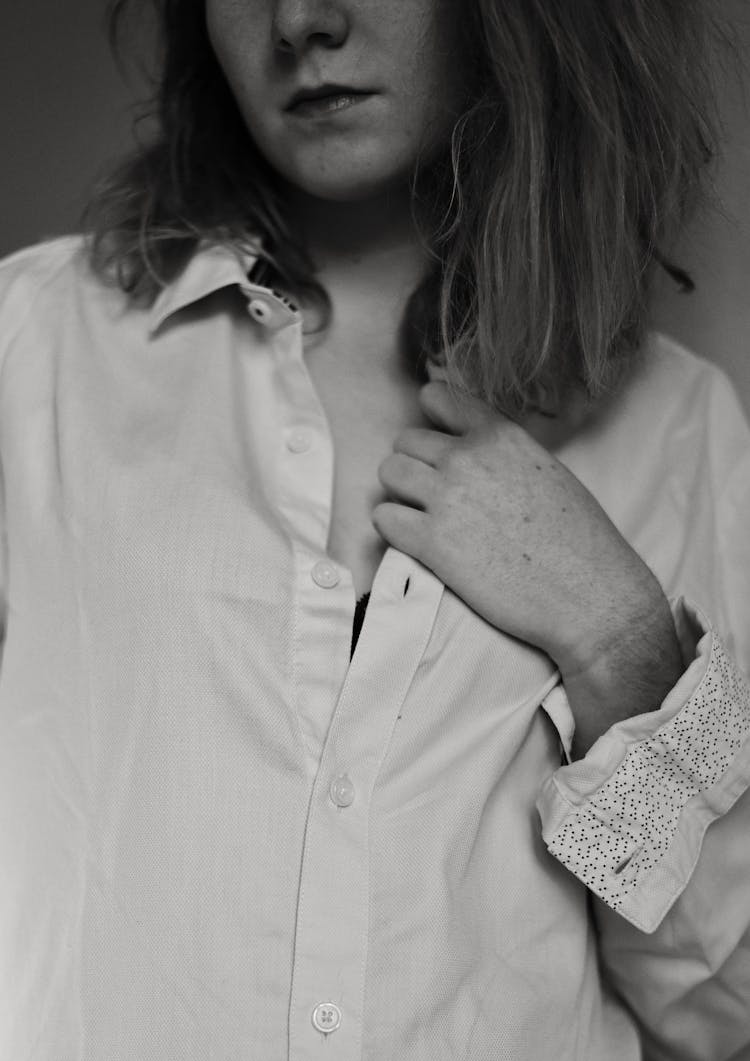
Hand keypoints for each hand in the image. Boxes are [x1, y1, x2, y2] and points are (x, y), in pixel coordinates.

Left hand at [372, 381, 683, 754]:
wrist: (589, 595)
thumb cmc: (579, 540)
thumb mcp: (547, 471)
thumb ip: (503, 453)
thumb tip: (472, 447)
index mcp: (500, 435)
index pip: (437, 397)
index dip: (432, 423)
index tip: (441, 448)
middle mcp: (468, 458)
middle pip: (405, 441)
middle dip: (415, 465)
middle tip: (435, 496)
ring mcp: (447, 498)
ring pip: (389, 474)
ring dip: (401, 494)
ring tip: (423, 517)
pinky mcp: (432, 543)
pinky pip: (384, 518)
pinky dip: (394, 529)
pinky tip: (418, 542)